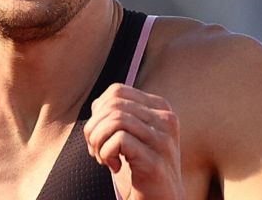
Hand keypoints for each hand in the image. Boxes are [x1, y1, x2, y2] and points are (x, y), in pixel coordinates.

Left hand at [84, 83, 184, 199]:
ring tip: (103, 158)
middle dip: (94, 128)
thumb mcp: (129, 137)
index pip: (117, 91)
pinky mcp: (155, 161)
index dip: (99, 112)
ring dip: (98, 141)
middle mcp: (166, 120)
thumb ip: (116, 117)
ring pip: (115, 120)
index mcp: (161, 109)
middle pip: (113, 105)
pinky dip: (106, 153)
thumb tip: (97, 104)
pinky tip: (115, 167)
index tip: (101, 135)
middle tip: (96, 150)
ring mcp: (163, 141)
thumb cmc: (140, 171)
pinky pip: (119, 140)